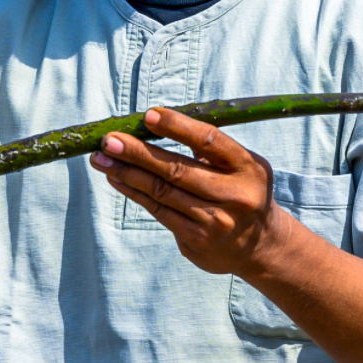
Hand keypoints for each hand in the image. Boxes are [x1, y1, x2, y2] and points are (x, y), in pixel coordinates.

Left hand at [89, 108, 288, 278]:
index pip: (209, 141)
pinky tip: (117, 178)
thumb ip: (208, 149)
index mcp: (248, 167)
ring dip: (127, 173)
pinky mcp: (197, 241)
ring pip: (163, 192)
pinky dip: (135, 193)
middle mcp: (234, 195)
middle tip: (109, 140)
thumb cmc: (241, 191)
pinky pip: (159, 212)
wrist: (260, 246)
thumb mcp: (240, 165)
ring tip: (101, 158)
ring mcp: (215, 221)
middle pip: (177, 170)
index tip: (147, 116)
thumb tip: (153, 125)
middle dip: (137, 153)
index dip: (177, 127)